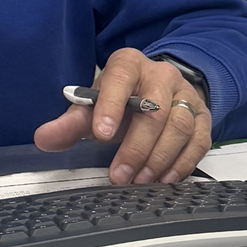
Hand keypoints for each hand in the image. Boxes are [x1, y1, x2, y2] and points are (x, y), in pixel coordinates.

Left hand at [33, 48, 211, 186]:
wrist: (157, 90)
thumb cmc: (121, 100)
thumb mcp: (93, 106)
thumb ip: (69, 124)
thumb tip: (44, 139)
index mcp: (129, 65)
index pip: (120, 78)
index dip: (111, 105)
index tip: (101, 135)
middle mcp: (161, 75)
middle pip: (154, 110)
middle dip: (136, 147)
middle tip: (119, 176)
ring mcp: (186, 95)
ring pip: (180, 125)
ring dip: (159, 158)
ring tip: (140, 181)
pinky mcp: (203, 116)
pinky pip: (199, 140)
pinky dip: (183, 163)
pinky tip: (165, 179)